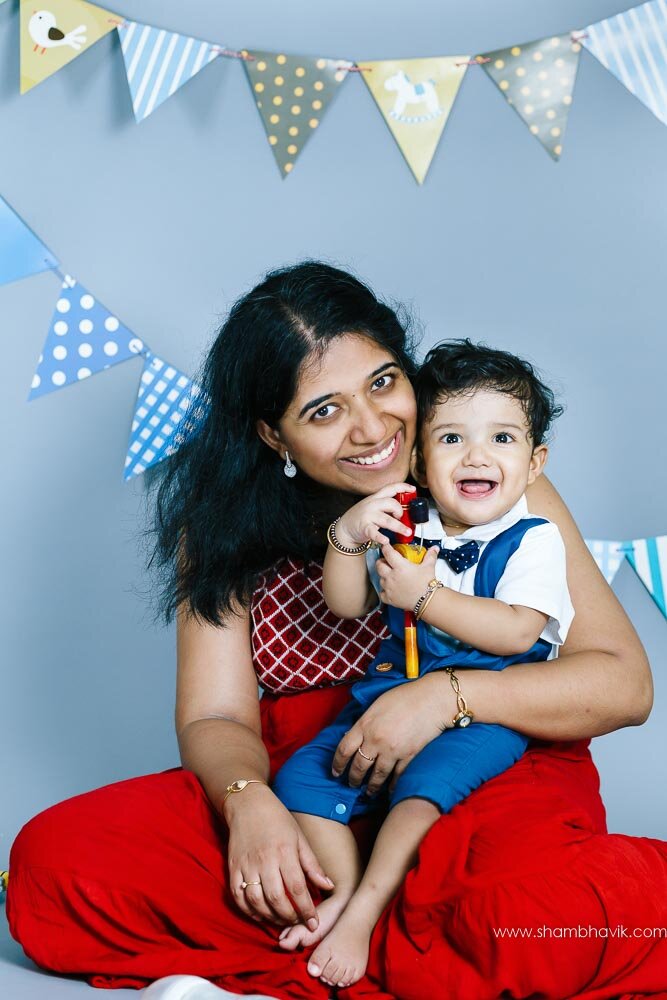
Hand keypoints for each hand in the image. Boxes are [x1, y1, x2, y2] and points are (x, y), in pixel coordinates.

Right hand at [226, 784, 333, 927]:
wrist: (248, 804)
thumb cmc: (278, 820)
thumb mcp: (300, 838)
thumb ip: (312, 864)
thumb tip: (329, 886)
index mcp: (284, 851)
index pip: (297, 888)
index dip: (307, 909)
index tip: (314, 923)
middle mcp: (264, 860)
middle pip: (277, 899)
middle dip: (290, 917)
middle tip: (299, 923)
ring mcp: (246, 865)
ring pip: (256, 901)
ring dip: (270, 917)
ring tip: (282, 920)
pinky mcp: (232, 868)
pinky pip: (238, 896)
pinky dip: (248, 911)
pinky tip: (260, 915)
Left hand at [331, 673, 456, 795]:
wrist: (432, 699)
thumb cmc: (405, 696)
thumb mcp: (377, 705)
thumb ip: (365, 722)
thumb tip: (356, 736)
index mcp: (365, 724)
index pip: (344, 749)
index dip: (338, 764)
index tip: (336, 772)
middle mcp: (376, 740)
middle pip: (359, 766)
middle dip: (354, 779)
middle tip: (352, 785)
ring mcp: (393, 750)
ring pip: (377, 776)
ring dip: (371, 786)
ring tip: (369, 792)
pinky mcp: (409, 756)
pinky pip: (397, 776)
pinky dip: (392, 785)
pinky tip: (389, 790)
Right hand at [336, 482, 415, 547]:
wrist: (345, 528)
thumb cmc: (362, 517)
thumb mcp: (373, 506)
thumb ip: (386, 505)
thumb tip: (405, 508)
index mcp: (376, 498)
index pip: (390, 488)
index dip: (403, 487)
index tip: (413, 489)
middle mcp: (372, 505)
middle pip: (390, 503)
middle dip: (400, 510)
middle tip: (402, 517)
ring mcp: (368, 516)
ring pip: (386, 520)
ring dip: (399, 527)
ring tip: (407, 532)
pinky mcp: (364, 528)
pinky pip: (374, 532)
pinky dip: (380, 537)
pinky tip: (386, 541)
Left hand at [376, 542, 440, 610]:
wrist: (428, 600)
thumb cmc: (427, 584)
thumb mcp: (429, 567)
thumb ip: (430, 556)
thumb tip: (434, 549)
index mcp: (400, 566)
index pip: (387, 553)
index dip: (385, 547)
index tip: (386, 546)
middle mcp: (392, 576)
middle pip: (379, 565)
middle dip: (382, 561)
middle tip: (387, 561)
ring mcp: (389, 587)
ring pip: (380, 578)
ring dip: (384, 576)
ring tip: (392, 576)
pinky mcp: (389, 598)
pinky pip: (382, 592)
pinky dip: (385, 590)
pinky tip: (391, 589)